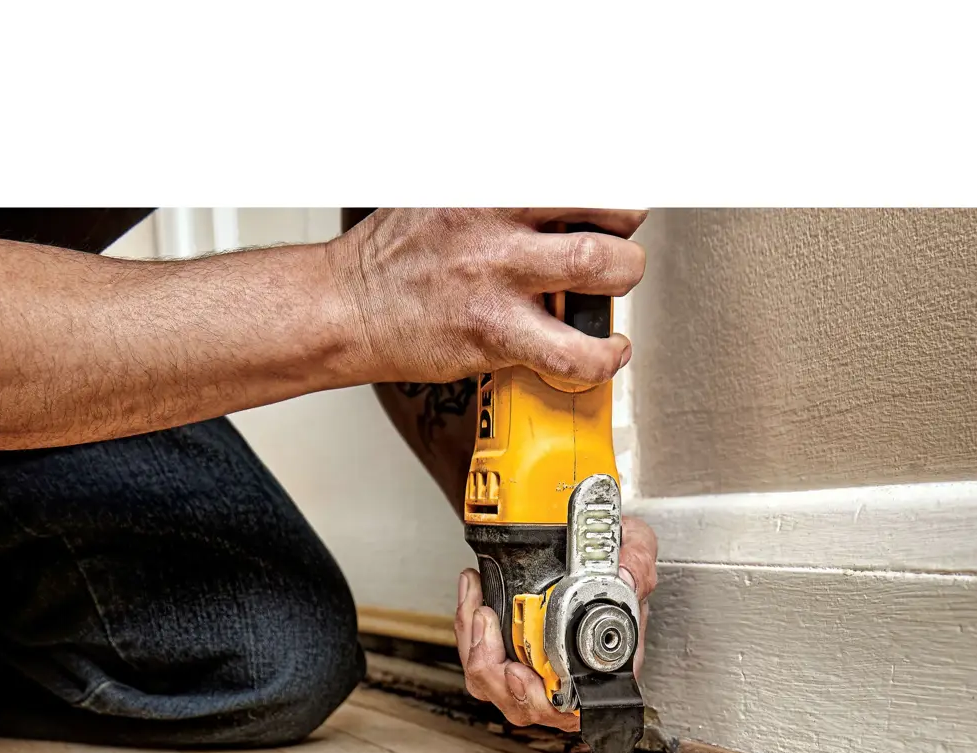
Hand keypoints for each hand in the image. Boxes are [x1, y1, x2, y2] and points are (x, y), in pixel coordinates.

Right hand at [329, 209, 646, 390]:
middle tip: (619, 243)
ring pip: (595, 267)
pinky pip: (571, 350)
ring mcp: (498, 278)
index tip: (613, 200)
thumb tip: (549, 193)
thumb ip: (495, 192)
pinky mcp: (496, 333)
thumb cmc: (397, 256)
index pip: (570, 172)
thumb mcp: (444, 194)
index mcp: (486, 186)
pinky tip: (608, 351)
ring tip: (614, 290)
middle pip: (599, 207)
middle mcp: (495, 224)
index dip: (605, 188)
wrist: (352, 307)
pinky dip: (604, 356)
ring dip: (622, 279)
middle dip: (624, 227)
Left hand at [456, 515, 657, 732]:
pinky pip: (480, 663)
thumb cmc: (612, 561)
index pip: (571, 705)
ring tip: (476, 606)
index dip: (540, 698)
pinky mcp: (509, 655)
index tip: (518, 672)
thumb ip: (635, 564)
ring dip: (476, 648)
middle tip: (487, 624)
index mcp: (602, 668)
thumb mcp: (635, 551)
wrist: (591, 547)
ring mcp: (536, 670)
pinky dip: (469, 632)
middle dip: (493, 670)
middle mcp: (568, 676)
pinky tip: (472, 599)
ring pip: (493, 687)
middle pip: (522, 704)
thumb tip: (622, 576)